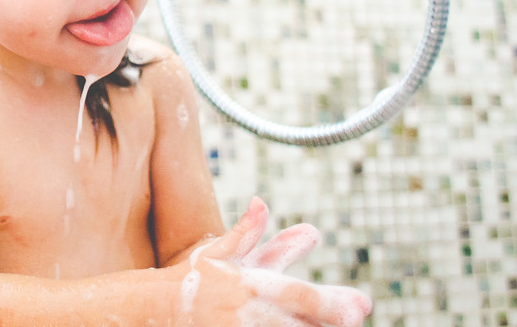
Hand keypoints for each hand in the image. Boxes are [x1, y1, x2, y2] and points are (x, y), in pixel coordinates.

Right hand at [179, 197, 371, 326]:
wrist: (155, 307)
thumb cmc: (194, 279)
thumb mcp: (219, 253)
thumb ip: (246, 232)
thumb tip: (260, 202)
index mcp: (249, 284)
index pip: (297, 294)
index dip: (330, 303)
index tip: (361, 307)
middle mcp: (248, 312)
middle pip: (298, 324)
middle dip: (330, 321)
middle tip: (357, 321)